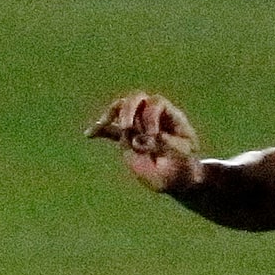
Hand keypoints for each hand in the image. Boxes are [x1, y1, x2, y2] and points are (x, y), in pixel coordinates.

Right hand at [85, 92, 201, 194]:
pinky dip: (100, 130)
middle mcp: (152, 115)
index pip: (156, 103)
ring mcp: (138, 124)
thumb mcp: (182, 155)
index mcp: (169, 115)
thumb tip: (143, 138)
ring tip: (104, 124)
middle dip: (128, 109)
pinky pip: (111, 130)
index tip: (151, 134)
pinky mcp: (127, 138)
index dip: (150, 116)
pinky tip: (90, 134)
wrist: (179, 176)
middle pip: (136, 98)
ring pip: (121, 109)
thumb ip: (166, 145)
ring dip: (112, 114)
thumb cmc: (185, 164)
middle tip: (126, 126)